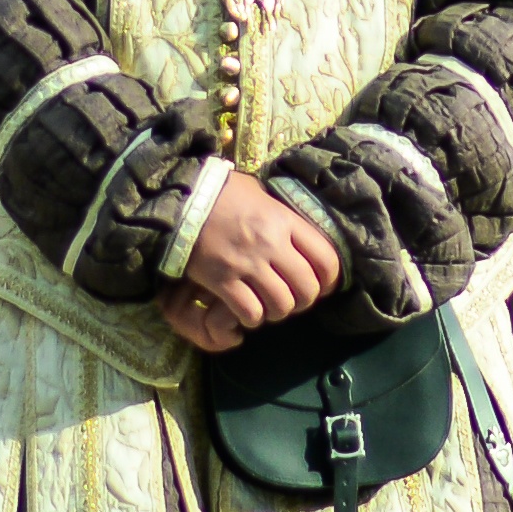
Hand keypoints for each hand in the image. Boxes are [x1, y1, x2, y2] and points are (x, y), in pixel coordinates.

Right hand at [165, 174, 343, 354]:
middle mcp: (270, 243)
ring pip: (281, 305)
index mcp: (284, 220)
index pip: (326, 259)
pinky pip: (250, 311)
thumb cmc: (223, 193)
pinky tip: (247, 311)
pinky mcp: (221, 279)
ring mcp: (246, 263)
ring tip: (269, 307)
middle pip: (307, 287)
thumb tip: (301, 234)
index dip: (330, 280)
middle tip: (293, 299)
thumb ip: (282, 216)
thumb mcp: (260, 195)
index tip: (323, 286)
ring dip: (278, 312)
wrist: (181, 199)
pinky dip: (252, 318)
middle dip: (305, 300)